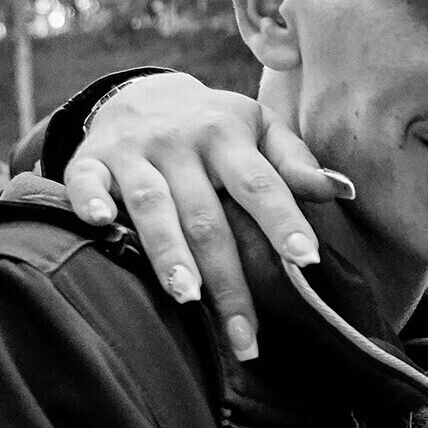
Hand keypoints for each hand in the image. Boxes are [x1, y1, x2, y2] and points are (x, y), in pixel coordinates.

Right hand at [62, 73, 352, 360]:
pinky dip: (88, 201)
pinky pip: (84, 180)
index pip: (261, 184)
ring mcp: (132, 151)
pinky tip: (99, 225)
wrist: (141, 93)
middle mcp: (179, 142)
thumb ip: (295, 163)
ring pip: (151, 206)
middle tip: (245, 335)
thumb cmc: (215, 127)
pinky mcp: (89, 159)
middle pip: (207, 216)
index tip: (307, 260)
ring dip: (168, 253)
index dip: (283, 221)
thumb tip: (342, 190)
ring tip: (188, 298)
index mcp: (227, 135)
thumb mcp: (260, 130)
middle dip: (228, 279)